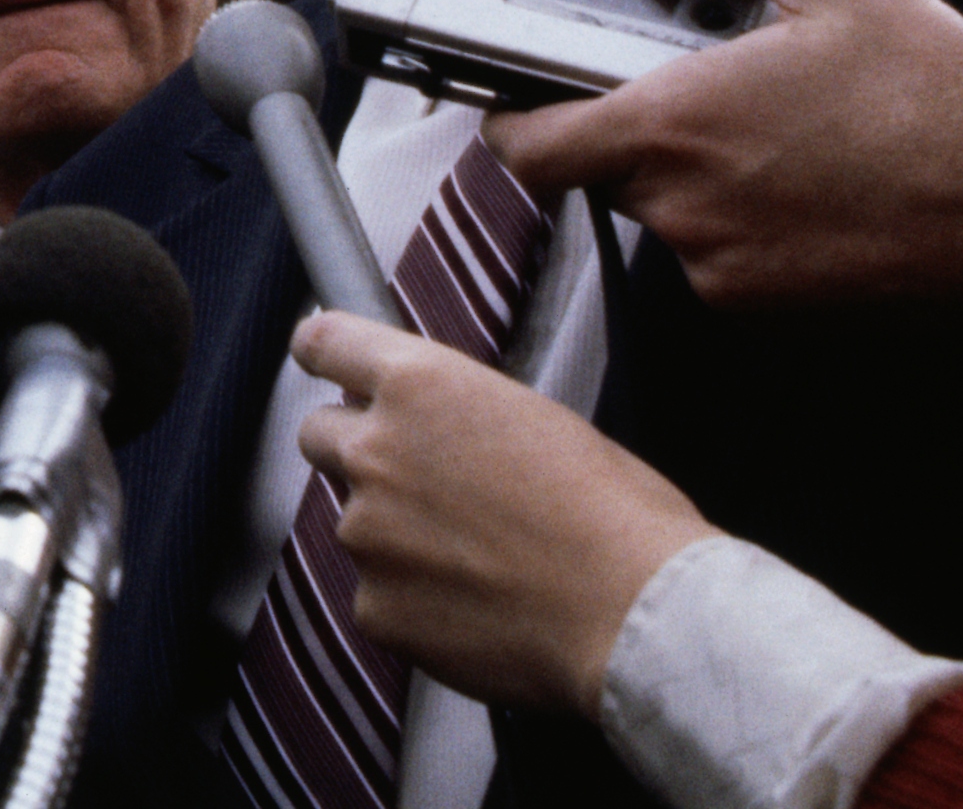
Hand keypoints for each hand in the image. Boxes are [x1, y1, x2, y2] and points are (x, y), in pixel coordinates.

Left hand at [288, 313, 703, 717]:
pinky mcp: (376, 606)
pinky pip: (380, 595)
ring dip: (397, 535)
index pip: (326, 343)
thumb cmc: (617, 519)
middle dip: (358, 452)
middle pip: (321, 434)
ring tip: (482, 562)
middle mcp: (376, 450)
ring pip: (357, 523)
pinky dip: (415, 603)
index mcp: (420, 386)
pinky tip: (479, 609)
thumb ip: (460, 414)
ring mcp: (367, 532)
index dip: (323, 353)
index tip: (320, 360)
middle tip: (422, 484)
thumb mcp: (539, 422)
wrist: (641, 619)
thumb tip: (438, 426)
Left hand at [486, 0, 962, 306]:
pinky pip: (707, 247)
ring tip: (761, 120)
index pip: (525, 145)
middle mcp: (680, 202)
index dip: (511, 117)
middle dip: (622, 122)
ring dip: (683, 166)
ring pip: (655, 205)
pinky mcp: (760, 298)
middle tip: (684, 82)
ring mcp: (719, 259)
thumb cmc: (934, 92)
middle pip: (593, 166)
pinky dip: (728, 211)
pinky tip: (792, 170)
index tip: (519, 91)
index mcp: (673, 124)